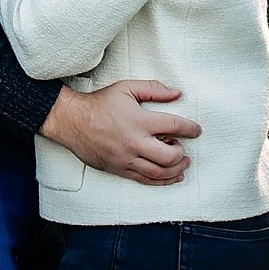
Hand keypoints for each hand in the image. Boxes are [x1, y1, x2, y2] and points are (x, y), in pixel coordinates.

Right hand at [39, 81, 202, 185]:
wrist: (72, 121)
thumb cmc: (99, 103)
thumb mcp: (126, 88)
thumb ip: (153, 89)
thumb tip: (176, 93)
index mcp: (139, 121)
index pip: (174, 126)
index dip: (190, 129)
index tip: (196, 130)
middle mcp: (134, 143)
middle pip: (169, 157)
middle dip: (182, 154)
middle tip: (184, 148)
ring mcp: (126, 159)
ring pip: (159, 173)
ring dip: (176, 170)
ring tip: (182, 163)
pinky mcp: (119, 169)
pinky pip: (145, 180)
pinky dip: (161, 181)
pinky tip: (171, 177)